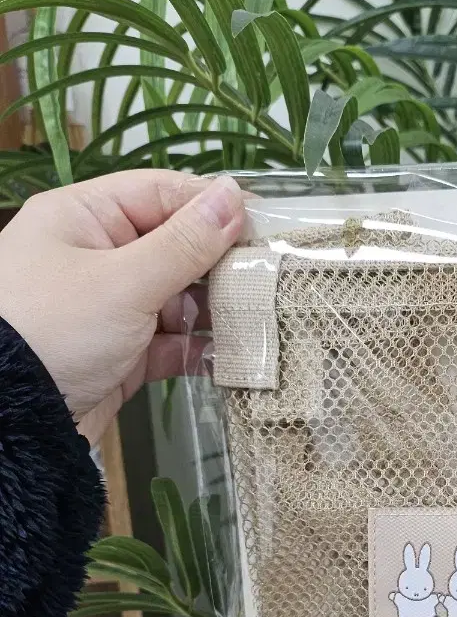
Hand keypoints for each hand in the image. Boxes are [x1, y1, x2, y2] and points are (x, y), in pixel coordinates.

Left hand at [0, 169, 244, 442]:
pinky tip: (233, 358)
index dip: (212, 206)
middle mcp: (96, 256)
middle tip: (270, 278)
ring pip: (178, 298)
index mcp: (84, 218)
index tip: (266, 224)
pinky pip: (170, 343)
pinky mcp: (121, 354)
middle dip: (221, 265)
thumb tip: (233, 194)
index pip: (161, 193)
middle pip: (175, 246)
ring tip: (261, 320)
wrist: (12, 422)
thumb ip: (184, 242)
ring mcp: (109, 307)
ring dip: (216, 312)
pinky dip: (199, 350)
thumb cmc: (55, 332)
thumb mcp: (123, 282)